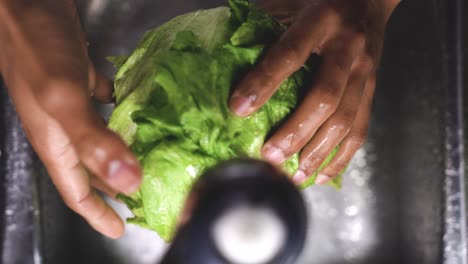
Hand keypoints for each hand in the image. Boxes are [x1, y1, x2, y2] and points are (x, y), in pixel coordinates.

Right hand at [0, 0, 140, 237]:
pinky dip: (123, 111)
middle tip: (143, 198)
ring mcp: (71, 102)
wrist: (24, 3)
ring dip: (122, 151)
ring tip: (149, 158)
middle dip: (114, 188)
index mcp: (56, 142)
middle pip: (90, 169)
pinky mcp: (80, 78)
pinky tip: (142, 109)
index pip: (76, 191)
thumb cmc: (36, 47)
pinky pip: (105, 104)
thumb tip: (129, 182)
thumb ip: (93, 140)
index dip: (97, 213)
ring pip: (100, 138)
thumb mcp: (63, 98)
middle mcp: (63, 128)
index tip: (121, 228)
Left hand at [229, 0, 398, 184]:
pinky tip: (322, 173)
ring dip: (318, 152)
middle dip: (296, 132)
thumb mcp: (290, 1)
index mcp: (322, 20)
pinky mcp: (372, 90)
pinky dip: (342, 156)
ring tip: (294, 175)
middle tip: (269, 156)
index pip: (290, 54)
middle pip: (325, 97)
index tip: (239, 109)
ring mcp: (365, 71)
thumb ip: (263, 22)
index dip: (263, 83)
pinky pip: (361, 128)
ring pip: (346, 120)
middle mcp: (349, 47)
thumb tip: (225, 52)